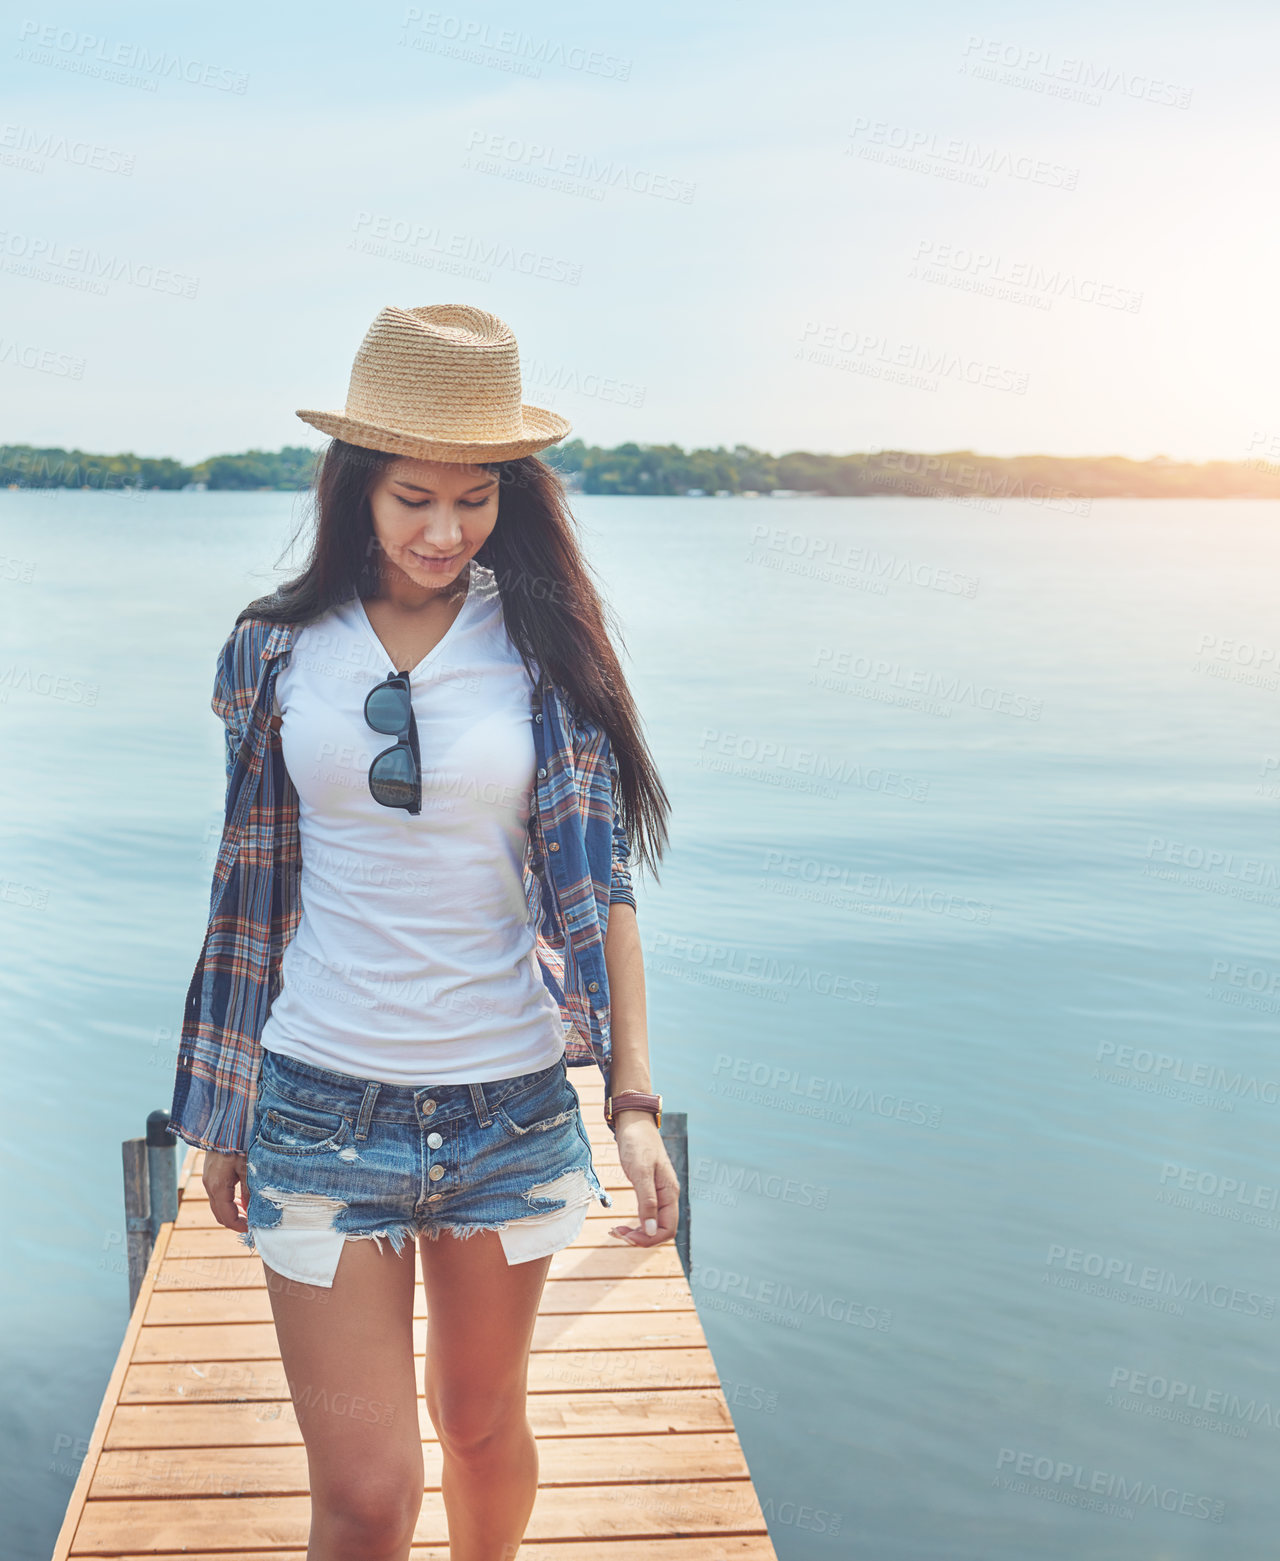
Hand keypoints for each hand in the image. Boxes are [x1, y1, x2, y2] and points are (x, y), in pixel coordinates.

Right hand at [203, 1149, 249, 1232]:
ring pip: (218, 1204)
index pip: (226, 1217)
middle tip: (252, 1221)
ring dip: (232, 1210)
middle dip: (235, 1221)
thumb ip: (249, 1191)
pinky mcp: (211, 1172)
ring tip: (249, 1209)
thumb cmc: (238, 1144)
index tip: (253, 1228)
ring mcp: (208, 1179)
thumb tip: (251, 1210)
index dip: (239, 1226)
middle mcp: (209, 1185)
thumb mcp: (248, 1168)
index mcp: (217, 1187)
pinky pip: (218, 1193)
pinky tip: (241, 1196)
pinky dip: (228, 1200)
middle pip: (219, 1214)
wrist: (225, 1123)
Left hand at [608, 1113, 679, 1246]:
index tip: (625, 1236)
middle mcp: (668, 1196)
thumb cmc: (638, 1143)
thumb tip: (650, 1230)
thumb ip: (647, 1201)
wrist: (634, 1122)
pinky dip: (635, 1224)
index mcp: (670, 1193)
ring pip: (653, 1225)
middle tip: (615, 1233)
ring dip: (636, 1233)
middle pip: (660, 1230)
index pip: (667, 1229)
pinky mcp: (649, 1191)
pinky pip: (646, 1215)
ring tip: (614, 1231)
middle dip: (640, 1238)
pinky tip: (620, 1224)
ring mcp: (659, 1194)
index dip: (648, 1239)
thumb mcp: (641, 1171)